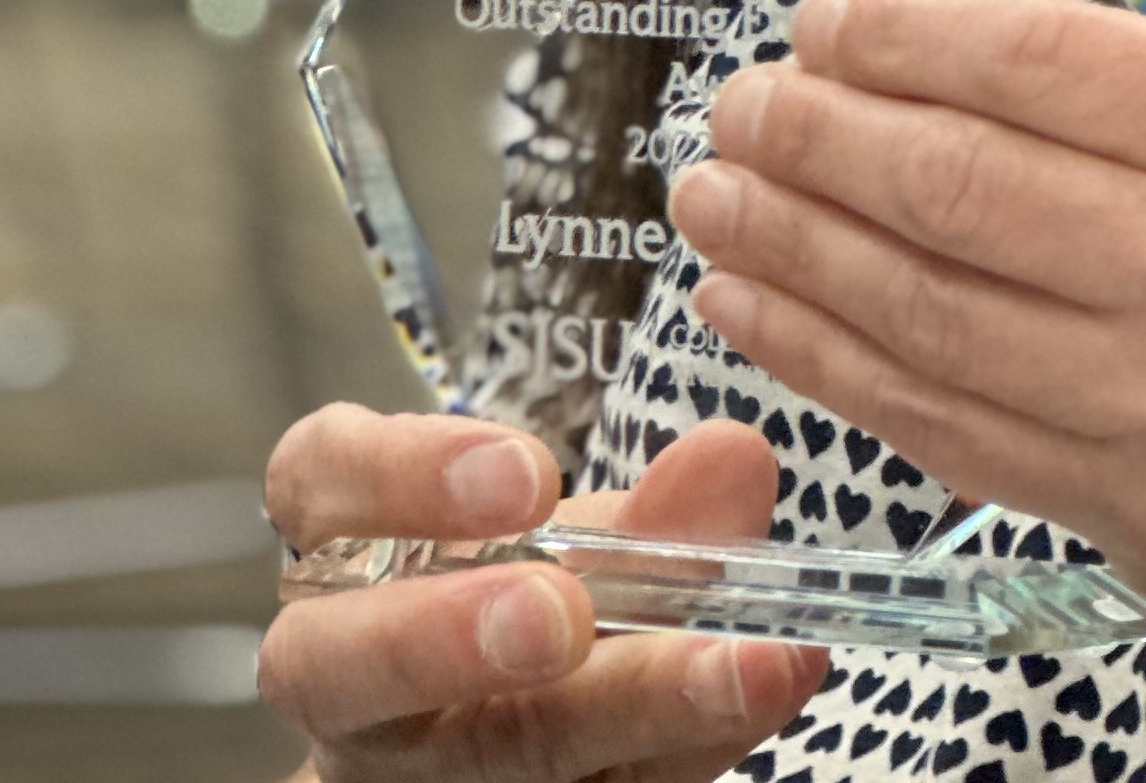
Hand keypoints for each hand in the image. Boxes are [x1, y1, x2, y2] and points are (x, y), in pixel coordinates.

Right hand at [259, 404, 824, 781]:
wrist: (513, 718)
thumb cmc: (537, 592)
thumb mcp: (589, 538)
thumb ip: (659, 505)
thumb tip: (735, 455)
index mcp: (348, 548)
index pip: (318, 481)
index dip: (402, 473)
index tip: (529, 474)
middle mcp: (341, 670)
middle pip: (340, 665)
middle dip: (448, 639)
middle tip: (560, 614)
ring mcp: (398, 767)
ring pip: (484, 757)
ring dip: (627, 710)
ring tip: (746, 666)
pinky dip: (686, 748)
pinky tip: (764, 698)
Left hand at [664, 0, 1145, 707]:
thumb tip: (1021, 73)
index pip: (1044, 62)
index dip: (910, 30)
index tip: (835, 15)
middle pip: (958, 178)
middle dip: (818, 126)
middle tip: (742, 94)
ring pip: (923, 305)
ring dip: (794, 239)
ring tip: (715, 188)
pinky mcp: (1129, 515)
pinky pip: (945, 421)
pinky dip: (835, 360)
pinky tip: (765, 312)